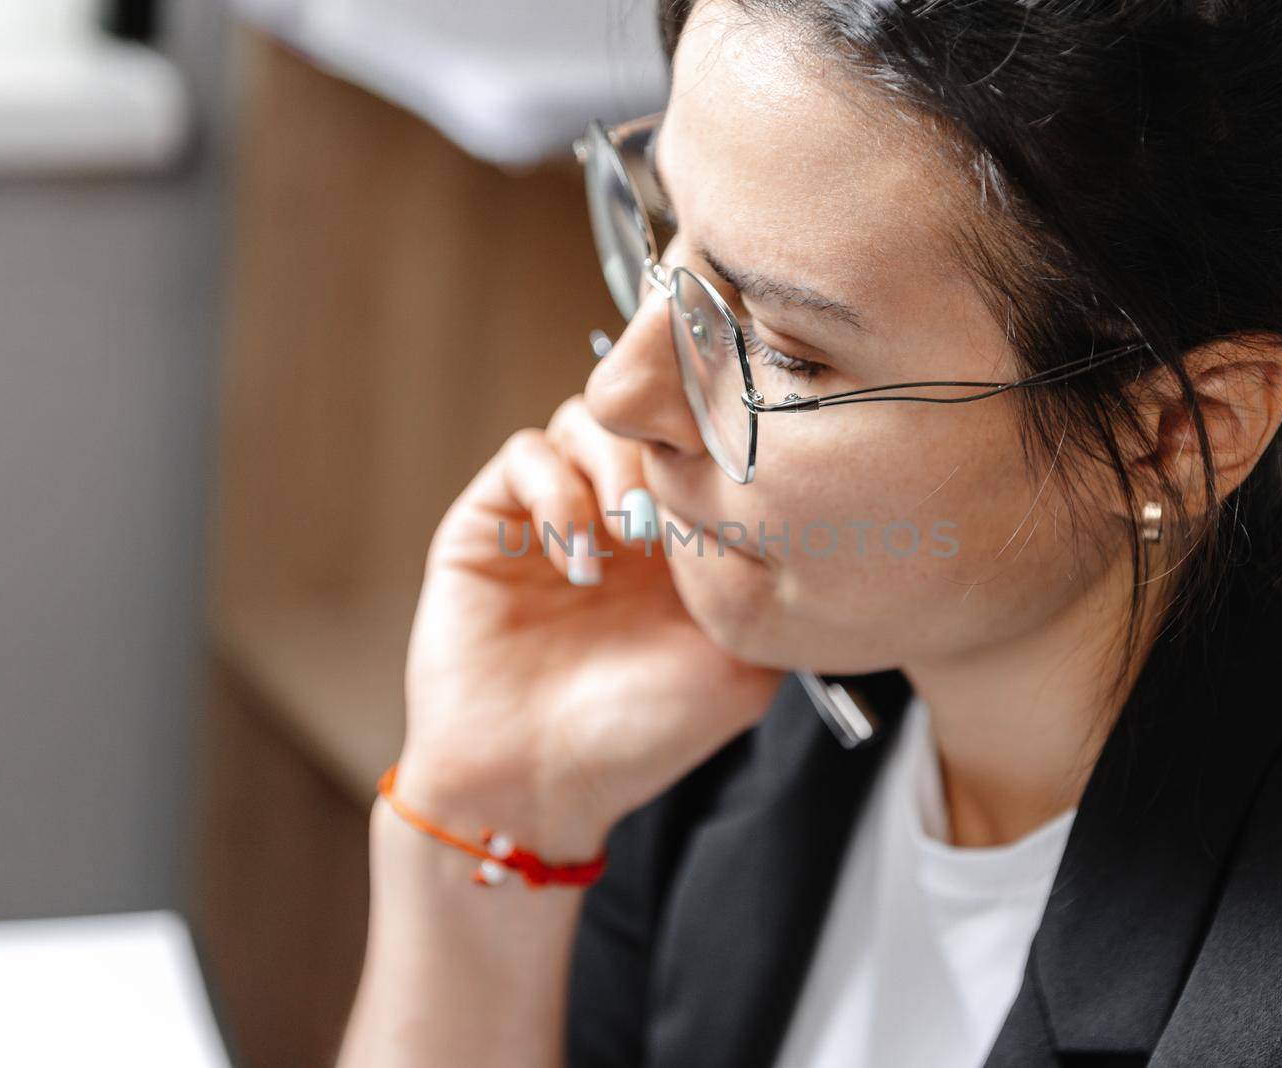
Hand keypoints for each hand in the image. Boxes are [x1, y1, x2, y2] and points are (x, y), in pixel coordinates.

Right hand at [394, 395, 783, 858]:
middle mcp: (617, 518)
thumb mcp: (741, 672)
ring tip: (628, 540)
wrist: (534, 786)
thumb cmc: (640, 740)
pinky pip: (525, 455)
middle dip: (670, 453)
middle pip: (648, 417)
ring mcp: (553, 515)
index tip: (734, 499)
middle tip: (675, 522)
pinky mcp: (489, 521)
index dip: (720, 455)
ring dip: (616, 466)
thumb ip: (766, 594)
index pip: (703, 449)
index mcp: (679, 545)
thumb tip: (791, 523)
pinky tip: (577, 559)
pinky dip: (557, 491)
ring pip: (588, 420)